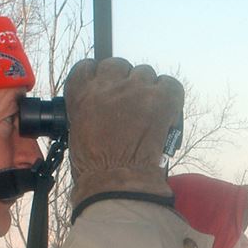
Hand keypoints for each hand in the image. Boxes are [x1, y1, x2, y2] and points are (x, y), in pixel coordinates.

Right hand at [62, 57, 183, 204]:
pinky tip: (166, 111)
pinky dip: (170, 95)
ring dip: (147, 89)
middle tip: (129, 103)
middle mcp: (108, 85)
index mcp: (82, 93)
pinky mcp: (162, 99)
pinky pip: (170, 84)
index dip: (99, 77)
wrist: (118, 182)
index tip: (105, 88)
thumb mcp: (77, 132)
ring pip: (145, 73)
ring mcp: (136, 90)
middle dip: (124, 81)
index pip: (88, 67)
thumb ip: (88, 111)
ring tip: (149, 112)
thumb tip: (101, 109)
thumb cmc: (95, 168)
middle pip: (118, 65)